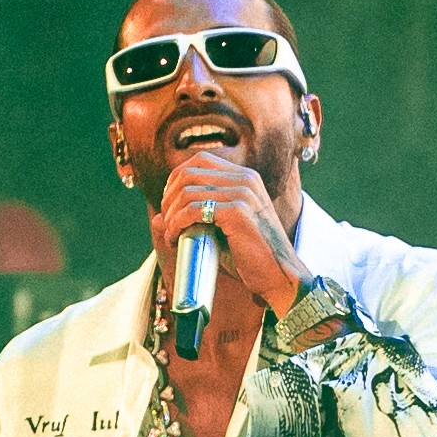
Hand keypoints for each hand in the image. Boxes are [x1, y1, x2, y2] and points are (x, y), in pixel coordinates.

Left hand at [150, 148, 302, 313]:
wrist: (279, 276)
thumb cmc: (250, 257)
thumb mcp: (221, 230)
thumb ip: (195, 218)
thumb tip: (156, 217)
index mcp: (245, 177)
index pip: (201, 160)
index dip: (177, 178)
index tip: (169, 204)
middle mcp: (245, 179)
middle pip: (189, 172)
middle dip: (169, 197)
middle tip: (166, 221)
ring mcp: (243, 193)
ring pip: (187, 191)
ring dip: (170, 214)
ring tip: (169, 234)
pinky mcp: (237, 212)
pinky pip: (193, 210)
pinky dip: (176, 224)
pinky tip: (174, 238)